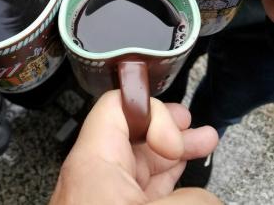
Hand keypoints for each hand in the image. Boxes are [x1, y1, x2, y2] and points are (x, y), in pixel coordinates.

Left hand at [49, 90, 219, 204]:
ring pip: (140, 160)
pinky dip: (165, 178)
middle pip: (133, 131)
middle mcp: (94, 172)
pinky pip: (141, 186)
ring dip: (172, 151)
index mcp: (92, 160)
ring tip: (201, 142)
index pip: (115, 105)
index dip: (151, 107)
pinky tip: (182, 175)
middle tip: (192, 124)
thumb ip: (187, 197)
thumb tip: (207, 198)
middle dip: (168, 125)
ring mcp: (103, 194)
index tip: (177, 126)